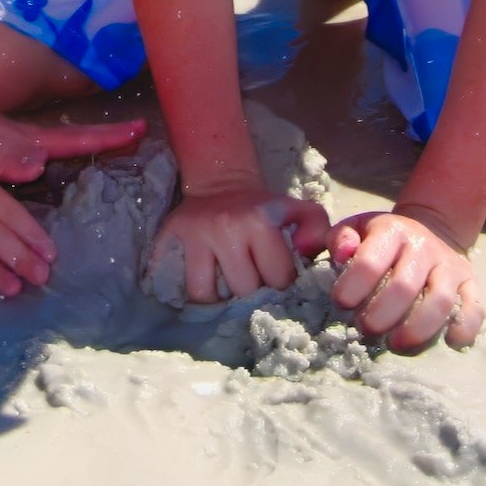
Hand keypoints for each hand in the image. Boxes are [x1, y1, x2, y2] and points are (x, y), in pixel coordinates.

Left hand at [0, 92, 144, 185]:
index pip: (76, 139)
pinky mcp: (15, 148)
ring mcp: (26, 142)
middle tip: (143, 130)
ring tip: (125, 141)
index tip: (138, 129)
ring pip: (69, 141)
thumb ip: (5, 155)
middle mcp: (34, 140)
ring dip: (96, 141)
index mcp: (30, 141)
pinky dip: (74, 148)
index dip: (107, 137)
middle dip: (111, 134)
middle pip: (80, 136)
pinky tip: (80, 156)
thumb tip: (40, 164)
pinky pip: (53, 149)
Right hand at [148, 187, 329, 303]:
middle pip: (242, 290)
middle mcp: (224, 227)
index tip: (277, 280)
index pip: (277, 279)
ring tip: (227, 292)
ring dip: (218, 301)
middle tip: (252, 287)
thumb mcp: (298, 210)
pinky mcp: (167, 238)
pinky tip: (205, 291)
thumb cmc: (264, 209)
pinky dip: (191, 294)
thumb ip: (318, 231)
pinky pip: (177, 285)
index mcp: (258, 220)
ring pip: (204, 294)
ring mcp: (193, 234)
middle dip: (250, 296)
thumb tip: (307, 254)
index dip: (280, 286)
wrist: (221, 185)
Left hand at [328, 206, 483, 350]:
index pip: (370, 261)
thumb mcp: (356, 228)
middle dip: (380, 315)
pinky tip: (448, 343)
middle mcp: (424, 246)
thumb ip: (340, 239)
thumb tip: (342, 255)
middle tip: (365, 330)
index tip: (341, 304)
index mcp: (392, 230)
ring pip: (441, 301)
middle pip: (404, 286)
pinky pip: (475, 308)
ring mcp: (450, 265)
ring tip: (394, 344)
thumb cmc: (381, 239)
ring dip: (416, 329)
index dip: (352, 287)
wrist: (427, 230)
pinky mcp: (471, 283)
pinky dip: (464, 328)